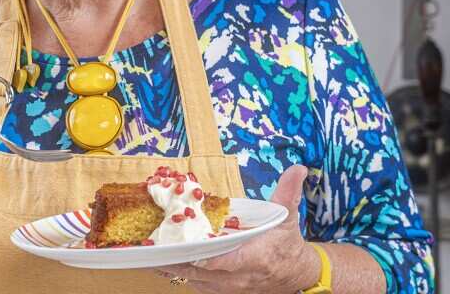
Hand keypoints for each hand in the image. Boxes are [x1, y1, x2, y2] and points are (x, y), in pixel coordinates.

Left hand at [154, 165, 321, 292]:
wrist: (296, 276)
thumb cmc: (288, 245)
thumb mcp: (290, 217)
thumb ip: (289, 192)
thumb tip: (299, 168)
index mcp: (256, 256)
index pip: (230, 261)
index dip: (210, 257)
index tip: (191, 250)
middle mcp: (241, 276)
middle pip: (205, 272)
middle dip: (180, 260)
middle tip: (157, 248)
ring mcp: (230, 286)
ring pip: (196, 281)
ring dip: (174, 269)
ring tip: (150, 256)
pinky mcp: (223, 290)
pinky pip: (197, 286)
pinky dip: (180, 275)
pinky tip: (162, 265)